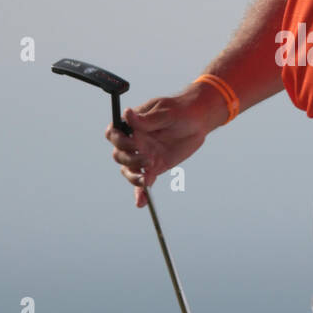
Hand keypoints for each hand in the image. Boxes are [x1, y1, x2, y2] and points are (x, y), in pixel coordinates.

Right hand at [105, 83, 225, 207]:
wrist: (199, 121)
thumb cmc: (181, 110)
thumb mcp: (166, 112)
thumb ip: (147, 119)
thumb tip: (127, 113)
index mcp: (133, 125)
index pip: (114, 134)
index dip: (118, 140)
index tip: (134, 143)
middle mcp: (135, 141)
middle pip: (120, 155)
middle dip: (129, 160)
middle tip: (147, 159)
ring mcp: (144, 156)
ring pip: (129, 171)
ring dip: (134, 178)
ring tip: (146, 180)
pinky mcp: (155, 167)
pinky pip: (145, 181)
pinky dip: (141, 193)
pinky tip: (141, 203)